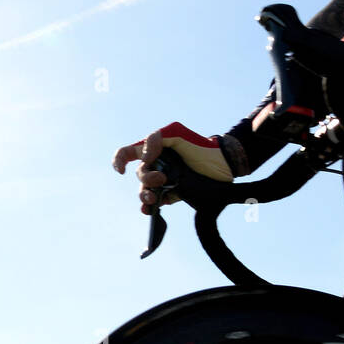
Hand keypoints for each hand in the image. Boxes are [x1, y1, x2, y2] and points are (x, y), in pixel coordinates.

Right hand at [112, 122, 233, 214]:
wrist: (224, 165)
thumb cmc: (200, 146)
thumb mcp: (177, 133)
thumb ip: (157, 138)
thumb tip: (145, 157)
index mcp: (154, 149)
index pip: (128, 153)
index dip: (119, 161)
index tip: (122, 170)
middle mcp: (156, 165)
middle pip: (139, 174)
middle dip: (147, 178)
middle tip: (163, 178)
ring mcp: (164, 181)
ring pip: (144, 190)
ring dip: (144, 195)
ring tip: (154, 198)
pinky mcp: (172, 195)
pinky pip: (155, 203)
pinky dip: (149, 208)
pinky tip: (150, 209)